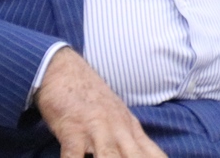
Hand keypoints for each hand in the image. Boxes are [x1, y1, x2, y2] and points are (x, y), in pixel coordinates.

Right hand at [36, 48, 166, 157]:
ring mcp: (96, 128)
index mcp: (131, 129)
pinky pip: (73, 155)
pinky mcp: (72, 129)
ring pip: (110, 157)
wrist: (66, 71)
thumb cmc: (91, 99)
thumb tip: (143, 154)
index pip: (153, 154)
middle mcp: (118, 129)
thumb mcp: (118, 118)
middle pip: (135, 157)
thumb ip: (131, 141)